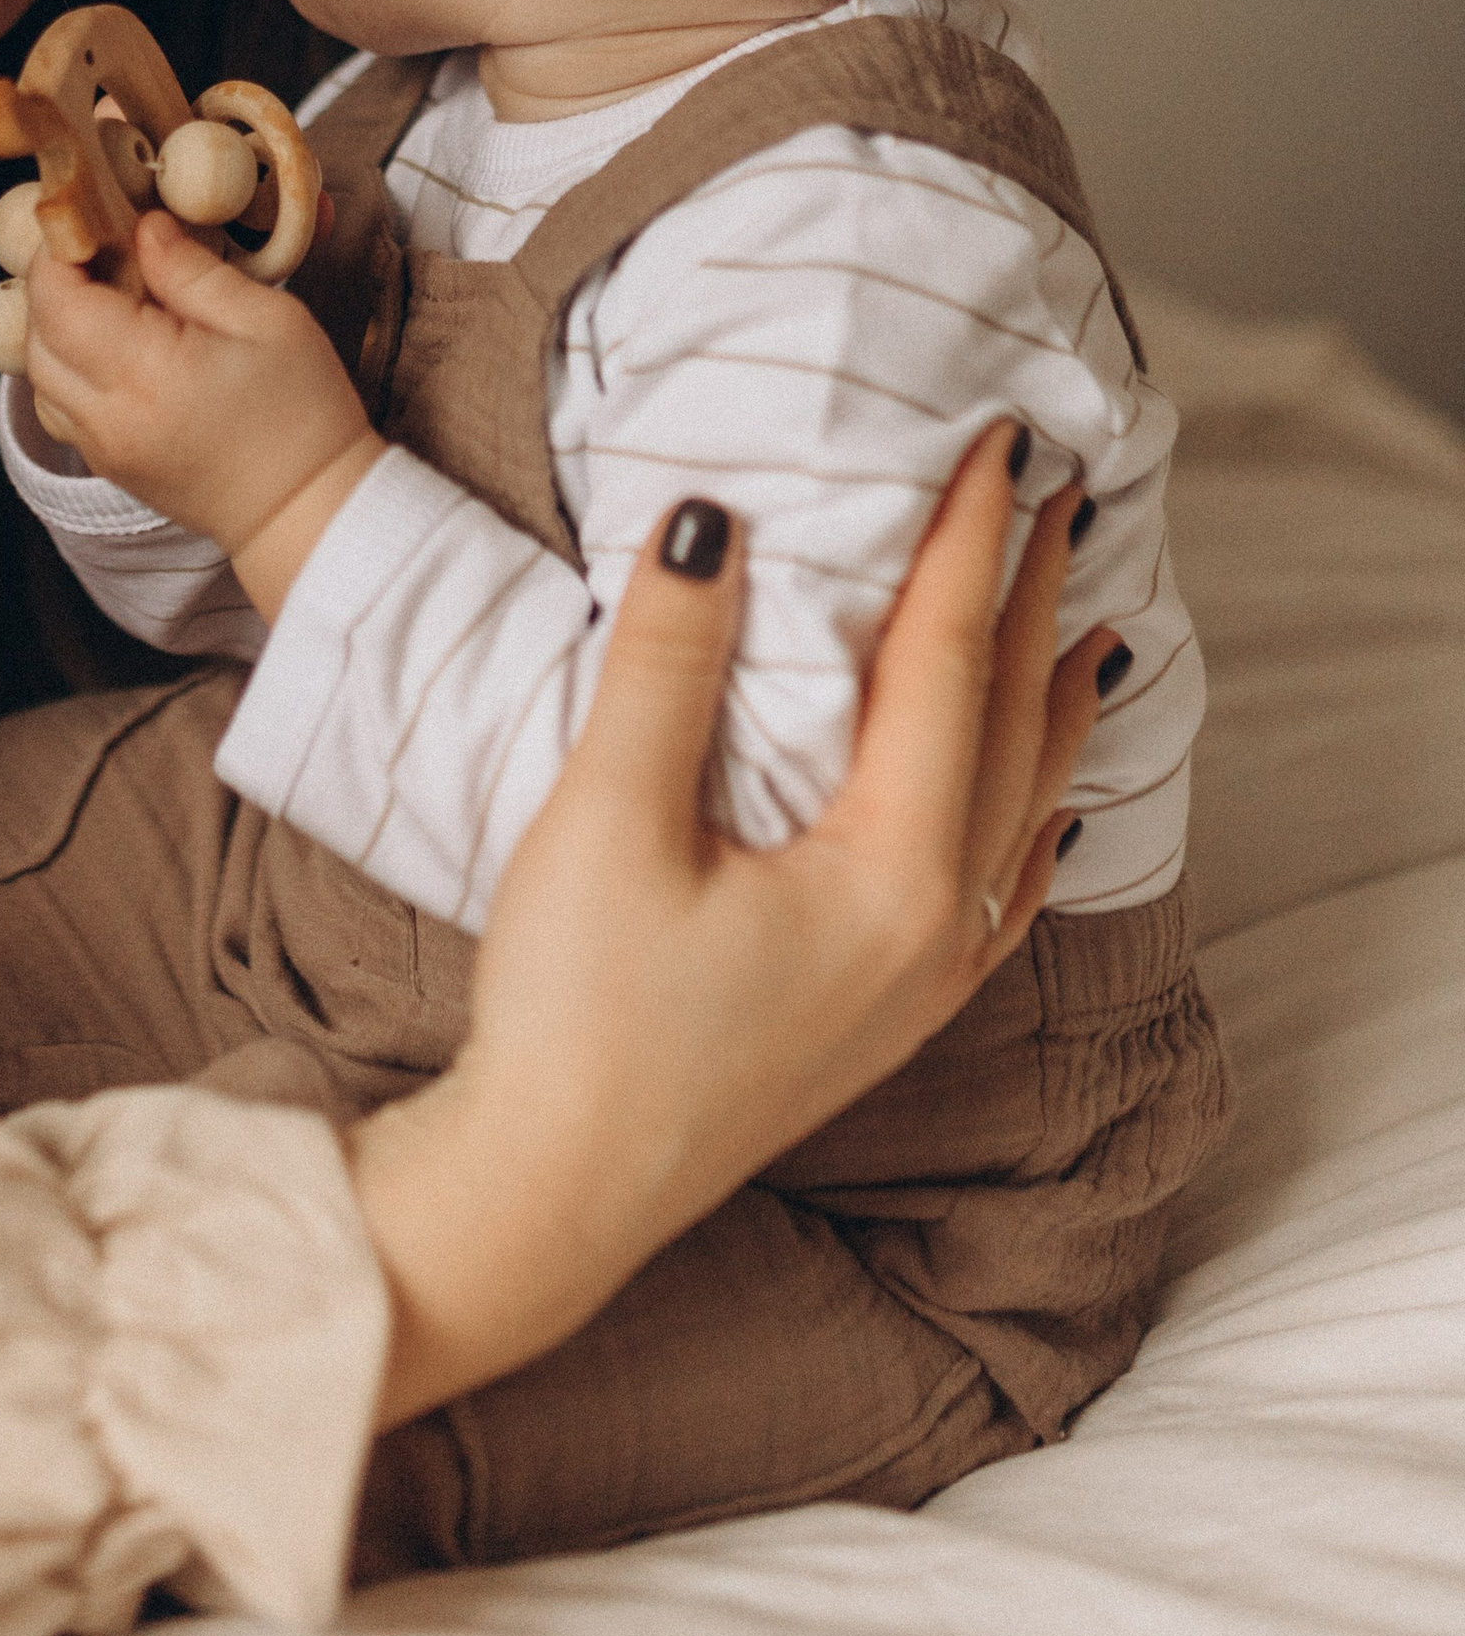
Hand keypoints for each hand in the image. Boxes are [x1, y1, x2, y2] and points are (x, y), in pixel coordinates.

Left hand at [23, 210, 381, 614]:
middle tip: (107, 252)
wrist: (309, 511)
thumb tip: (144, 229)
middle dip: (57, 285)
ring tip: (115, 300)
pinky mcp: (111, 464)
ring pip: (40, 375)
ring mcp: (102, 447)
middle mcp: (106, 415)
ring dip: (60, 329)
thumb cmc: (301, 415)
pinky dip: (71, 368)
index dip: (62, 250)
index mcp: (143, 373)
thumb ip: (193, 271)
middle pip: (37, 335)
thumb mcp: (267, 320)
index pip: (56, 298)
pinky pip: (61, 407)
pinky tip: (120, 348)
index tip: (93, 218)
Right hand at [348, 422, 1107, 1424]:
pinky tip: (1052, 815)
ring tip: (1086, 624)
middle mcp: (935, 929)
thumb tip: (716, 520)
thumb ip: (670, 665)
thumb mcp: (607, 821)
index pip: (949, 662)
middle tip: (1065, 491)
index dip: (975, 541)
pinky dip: (1034, 819)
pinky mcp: (881, 1021)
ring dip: (1049, 702)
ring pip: (1021, 808)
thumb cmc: (574, 1018)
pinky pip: (1001, 892)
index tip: (1005, 439)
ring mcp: (917, 986)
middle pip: (1010, 727)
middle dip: (1034, 602)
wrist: (549, 1196)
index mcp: (890, 873)